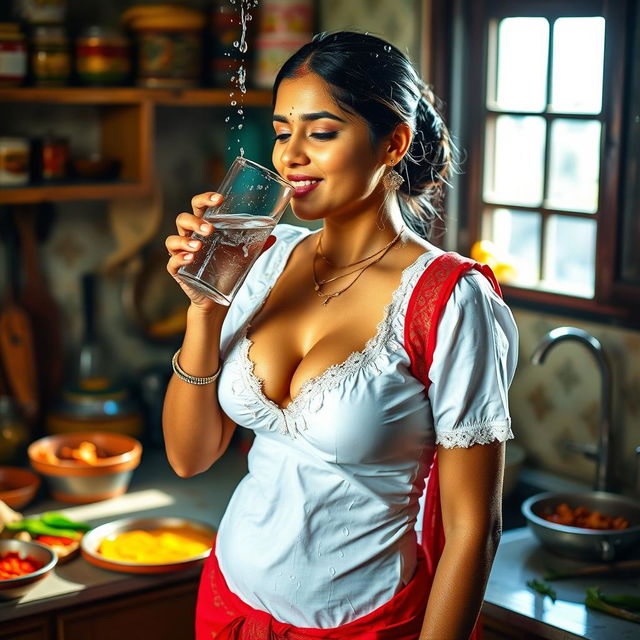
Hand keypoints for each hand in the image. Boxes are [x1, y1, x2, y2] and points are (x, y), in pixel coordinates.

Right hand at [166, 192, 275, 311]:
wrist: (218, 299)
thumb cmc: (227, 271)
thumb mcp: (243, 257)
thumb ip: (257, 246)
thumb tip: (274, 236)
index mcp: (204, 228)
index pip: (199, 206)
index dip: (205, 199)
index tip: (219, 199)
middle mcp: (190, 237)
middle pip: (183, 219)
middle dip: (195, 221)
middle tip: (209, 229)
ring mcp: (181, 254)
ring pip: (173, 240)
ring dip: (185, 241)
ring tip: (198, 247)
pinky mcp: (178, 271)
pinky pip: (172, 263)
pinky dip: (179, 259)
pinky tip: (190, 259)